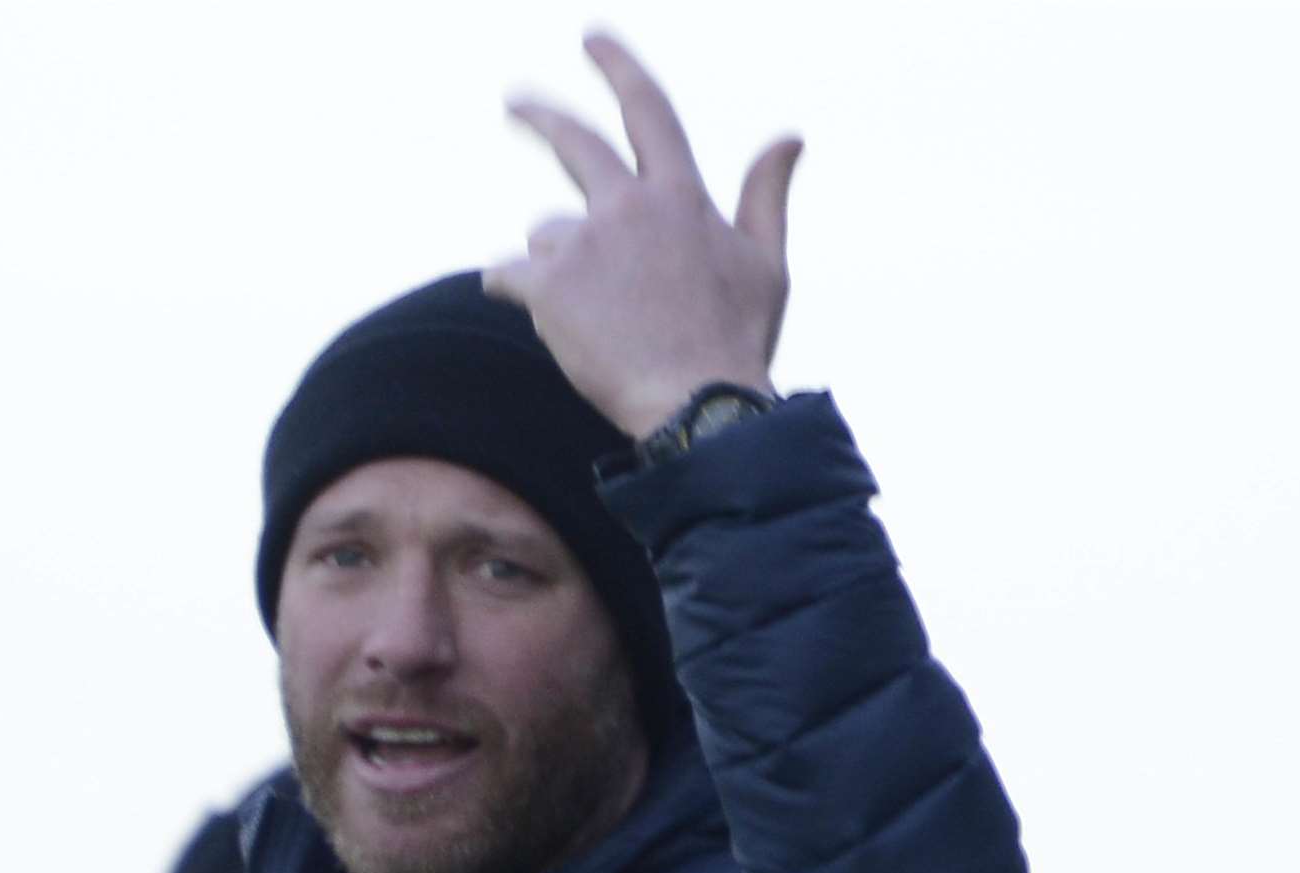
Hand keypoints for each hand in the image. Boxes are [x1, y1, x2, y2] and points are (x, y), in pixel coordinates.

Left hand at [483, 34, 802, 436]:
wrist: (697, 406)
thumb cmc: (737, 342)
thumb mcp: (767, 264)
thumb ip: (767, 195)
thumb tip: (790, 135)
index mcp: (681, 195)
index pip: (647, 111)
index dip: (618, 67)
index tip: (592, 40)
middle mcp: (628, 207)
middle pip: (573, 142)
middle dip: (539, 114)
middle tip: (515, 102)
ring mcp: (584, 244)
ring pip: (548, 236)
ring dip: (562, 266)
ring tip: (598, 319)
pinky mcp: (547, 287)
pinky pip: (508, 276)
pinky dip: (513, 290)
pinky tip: (538, 318)